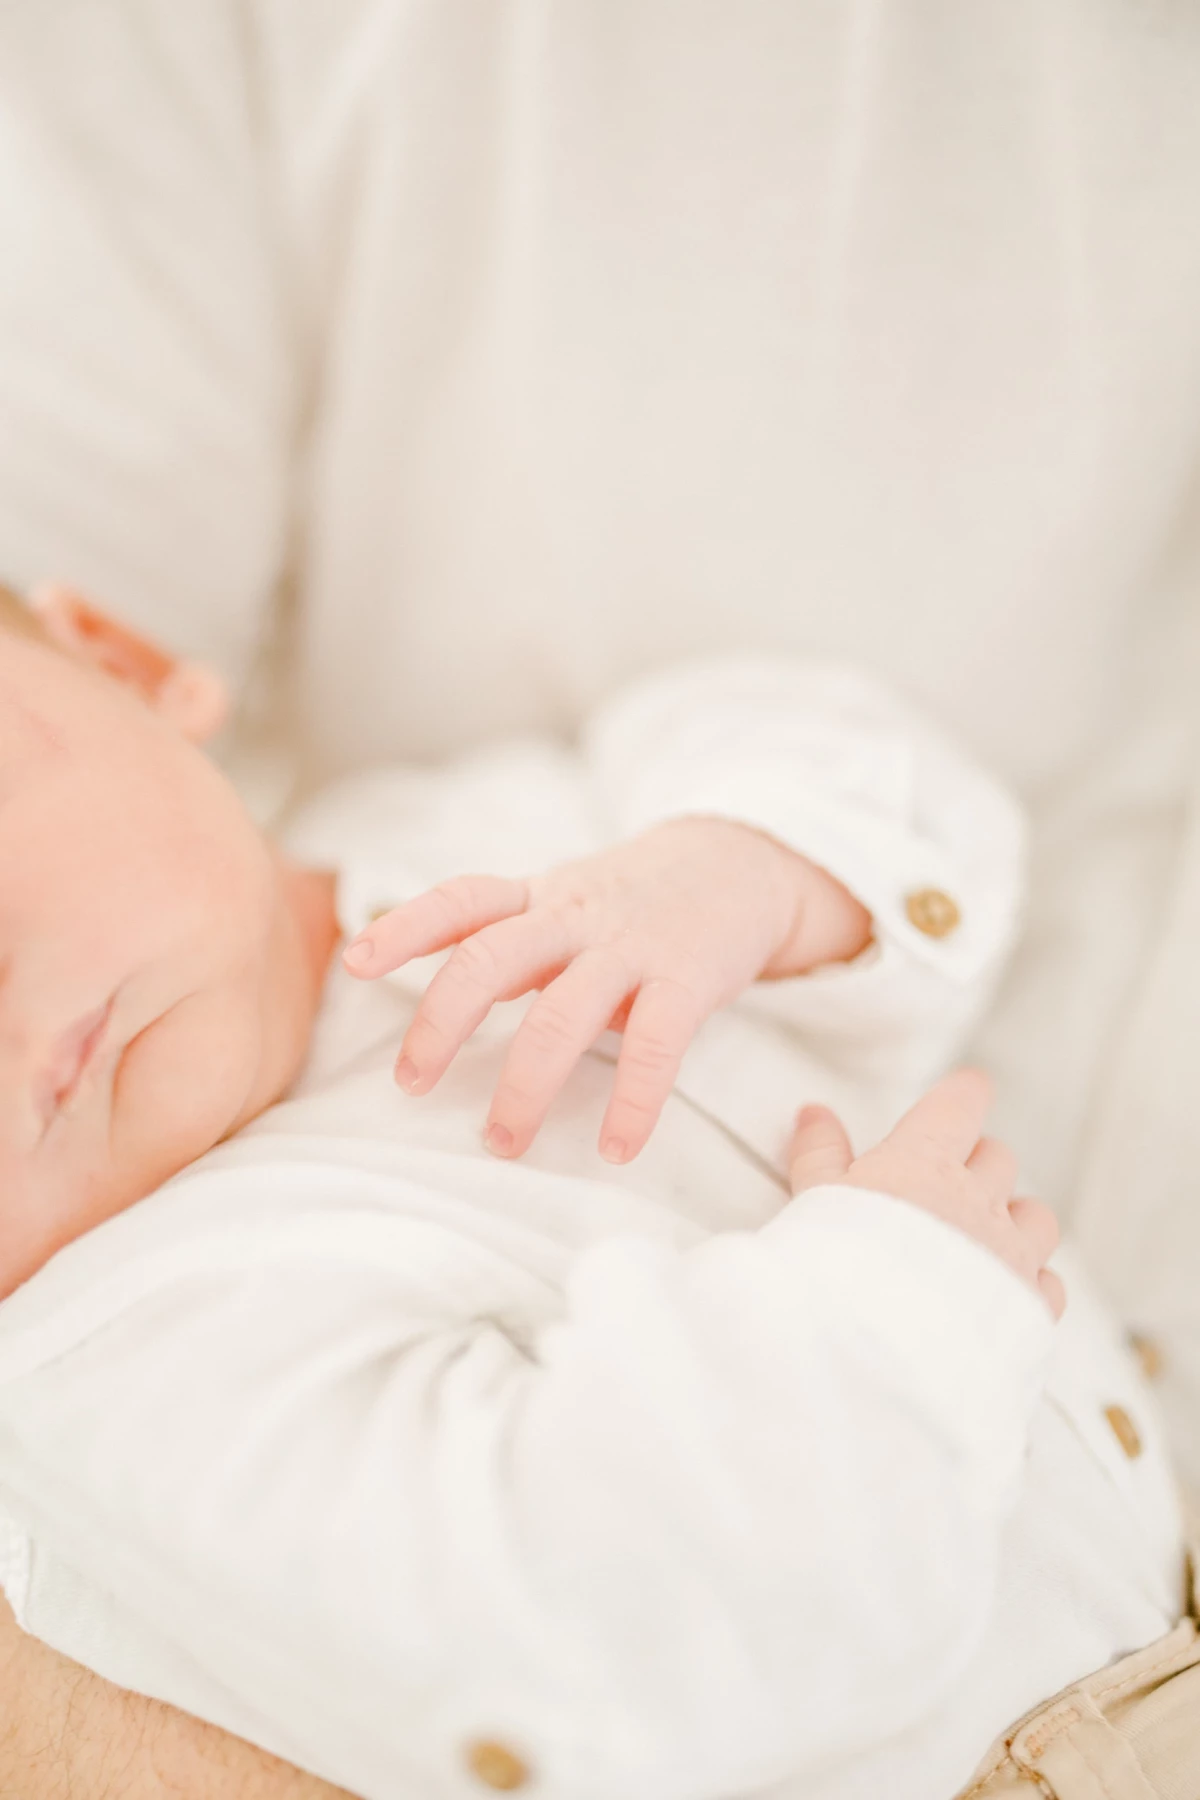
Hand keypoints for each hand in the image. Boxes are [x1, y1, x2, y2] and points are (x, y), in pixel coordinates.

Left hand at [344, 817, 870, 1161]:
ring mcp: (632, 946)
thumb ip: (502, 938)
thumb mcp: (561, 900)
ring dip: (525, 1083)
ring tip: (502, 1141)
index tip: (354, 963)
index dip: (404, 927)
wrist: (743, 863)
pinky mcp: (689, 980)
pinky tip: (614, 1146)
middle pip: (491, 957)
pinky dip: (632, 1102)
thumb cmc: (633, 900)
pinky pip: (656, 1046)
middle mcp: (575, 916)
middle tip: (412, 1084)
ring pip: (563, 1013)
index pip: (460, 900)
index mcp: (539, 897)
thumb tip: (422, 991)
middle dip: (442, 1023)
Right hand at [787, 1068, 1064, 1316]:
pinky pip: (1048, 1282)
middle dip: (978, 1162)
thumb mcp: (813, 1201)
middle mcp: (978, 1201)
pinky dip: (1031, 1280)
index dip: (966, 1094)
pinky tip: (1006, 1291)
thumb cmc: (836, 1271)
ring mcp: (1009, 1254)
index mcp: (924, 1163)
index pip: (960, 1105)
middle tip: (950, 1178)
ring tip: (986, 1235)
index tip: (968, 1089)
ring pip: (1036, 1216)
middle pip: (998, 1158)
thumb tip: (814, 1113)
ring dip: (1015, 1218)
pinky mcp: (1027, 1309)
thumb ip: (819, 1153)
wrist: (873, 1356)